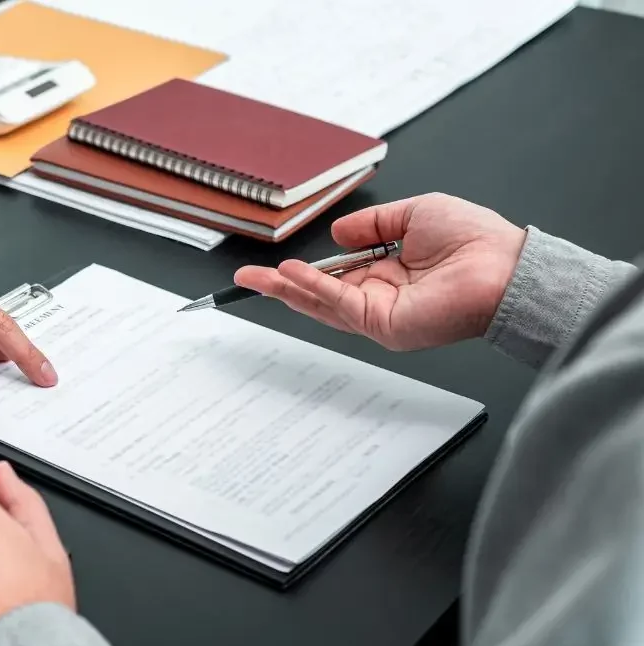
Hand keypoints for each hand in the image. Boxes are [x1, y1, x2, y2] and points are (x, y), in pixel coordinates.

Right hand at [234, 193, 527, 350]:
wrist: (505, 267)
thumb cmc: (476, 241)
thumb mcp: (413, 214)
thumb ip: (372, 223)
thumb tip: (338, 233)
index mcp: (389, 275)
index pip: (335, 277)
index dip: (304, 272)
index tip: (276, 265)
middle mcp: (381, 299)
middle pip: (318, 297)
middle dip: (279, 287)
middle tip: (245, 279)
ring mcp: (381, 316)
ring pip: (321, 304)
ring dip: (286, 290)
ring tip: (255, 279)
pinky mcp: (384, 325)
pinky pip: (339, 304)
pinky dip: (312, 288)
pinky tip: (290, 275)